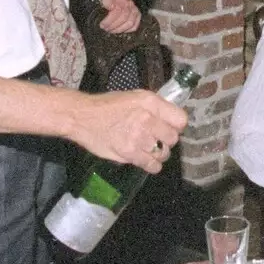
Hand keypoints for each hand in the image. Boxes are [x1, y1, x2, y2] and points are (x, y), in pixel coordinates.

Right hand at [68, 89, 185, 173]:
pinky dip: (152, 165)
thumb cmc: (108, 106)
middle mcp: (147, 119)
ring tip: (149, 149)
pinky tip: (147, 160)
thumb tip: (171, 119)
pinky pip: (152, 165)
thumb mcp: (134, 97)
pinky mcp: (130, 153)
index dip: (177, 125)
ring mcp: (139, 137)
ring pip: (164, 153)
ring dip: (159, 153)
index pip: (180, 119)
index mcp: (150, 102)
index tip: (169, 127)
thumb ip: (154, 107)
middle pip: (173, 138)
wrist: (82, 116)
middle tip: (157, 139)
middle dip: (167, 140)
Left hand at [98, 0, 140, 32]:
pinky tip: (120, 31)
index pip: (117, 11)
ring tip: (111, 31)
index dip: (109, 20)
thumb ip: (106, 0)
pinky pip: (134, 26)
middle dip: (113, 26)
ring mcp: (134, 10)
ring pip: (130, 23)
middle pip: (123, 18)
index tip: (102, 24)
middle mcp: (129, 4)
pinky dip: (127, 30)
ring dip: (119, 29)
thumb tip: (105, 2)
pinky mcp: (138, 15)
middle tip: (105, 29)